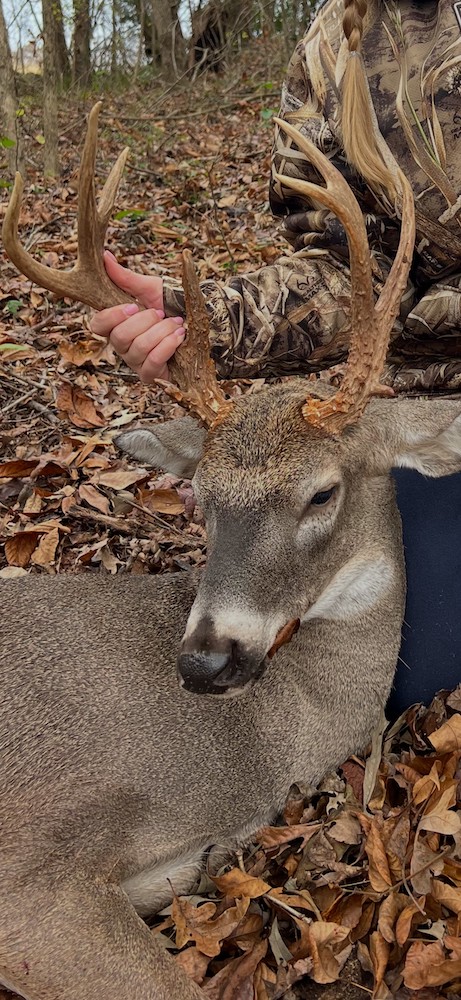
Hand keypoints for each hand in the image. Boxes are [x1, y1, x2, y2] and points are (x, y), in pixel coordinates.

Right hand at [90, 251, 184, 381]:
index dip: (111, 316)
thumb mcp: (150, 288)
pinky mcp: (151, 375)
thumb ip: (126, 277)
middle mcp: (122, 345)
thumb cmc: (171, 306)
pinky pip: (152, 362)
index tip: (133, 306)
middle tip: (162, 313)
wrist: (198, 322)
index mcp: (116, 324)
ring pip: (139, 348)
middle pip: (119, 337)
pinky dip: (168, 346)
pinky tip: (179, 336)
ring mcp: (136, 362)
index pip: (97, 325)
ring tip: (176, 324)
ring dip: (162, 331)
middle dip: (146, 321)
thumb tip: (105, 256)